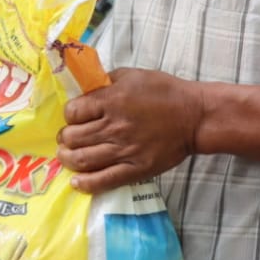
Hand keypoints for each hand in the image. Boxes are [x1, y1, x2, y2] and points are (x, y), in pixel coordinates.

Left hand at [56, 67, 204, 192]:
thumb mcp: (132, 75)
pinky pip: (104, 180)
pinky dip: (85, 184)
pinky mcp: (135, 169)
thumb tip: (85, 88)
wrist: (194, 117)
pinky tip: (77, 182)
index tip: (73, 117)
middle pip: (73, 137)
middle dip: (65, 138)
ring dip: (68, 159)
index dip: (69, 115)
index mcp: (111, 101)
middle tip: (67, 138)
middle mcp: (113, 127)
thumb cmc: (164, 92)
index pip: (73, 112)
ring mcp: (124, 150)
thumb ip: (106, 81)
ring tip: (67, 156)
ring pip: (83, 160)